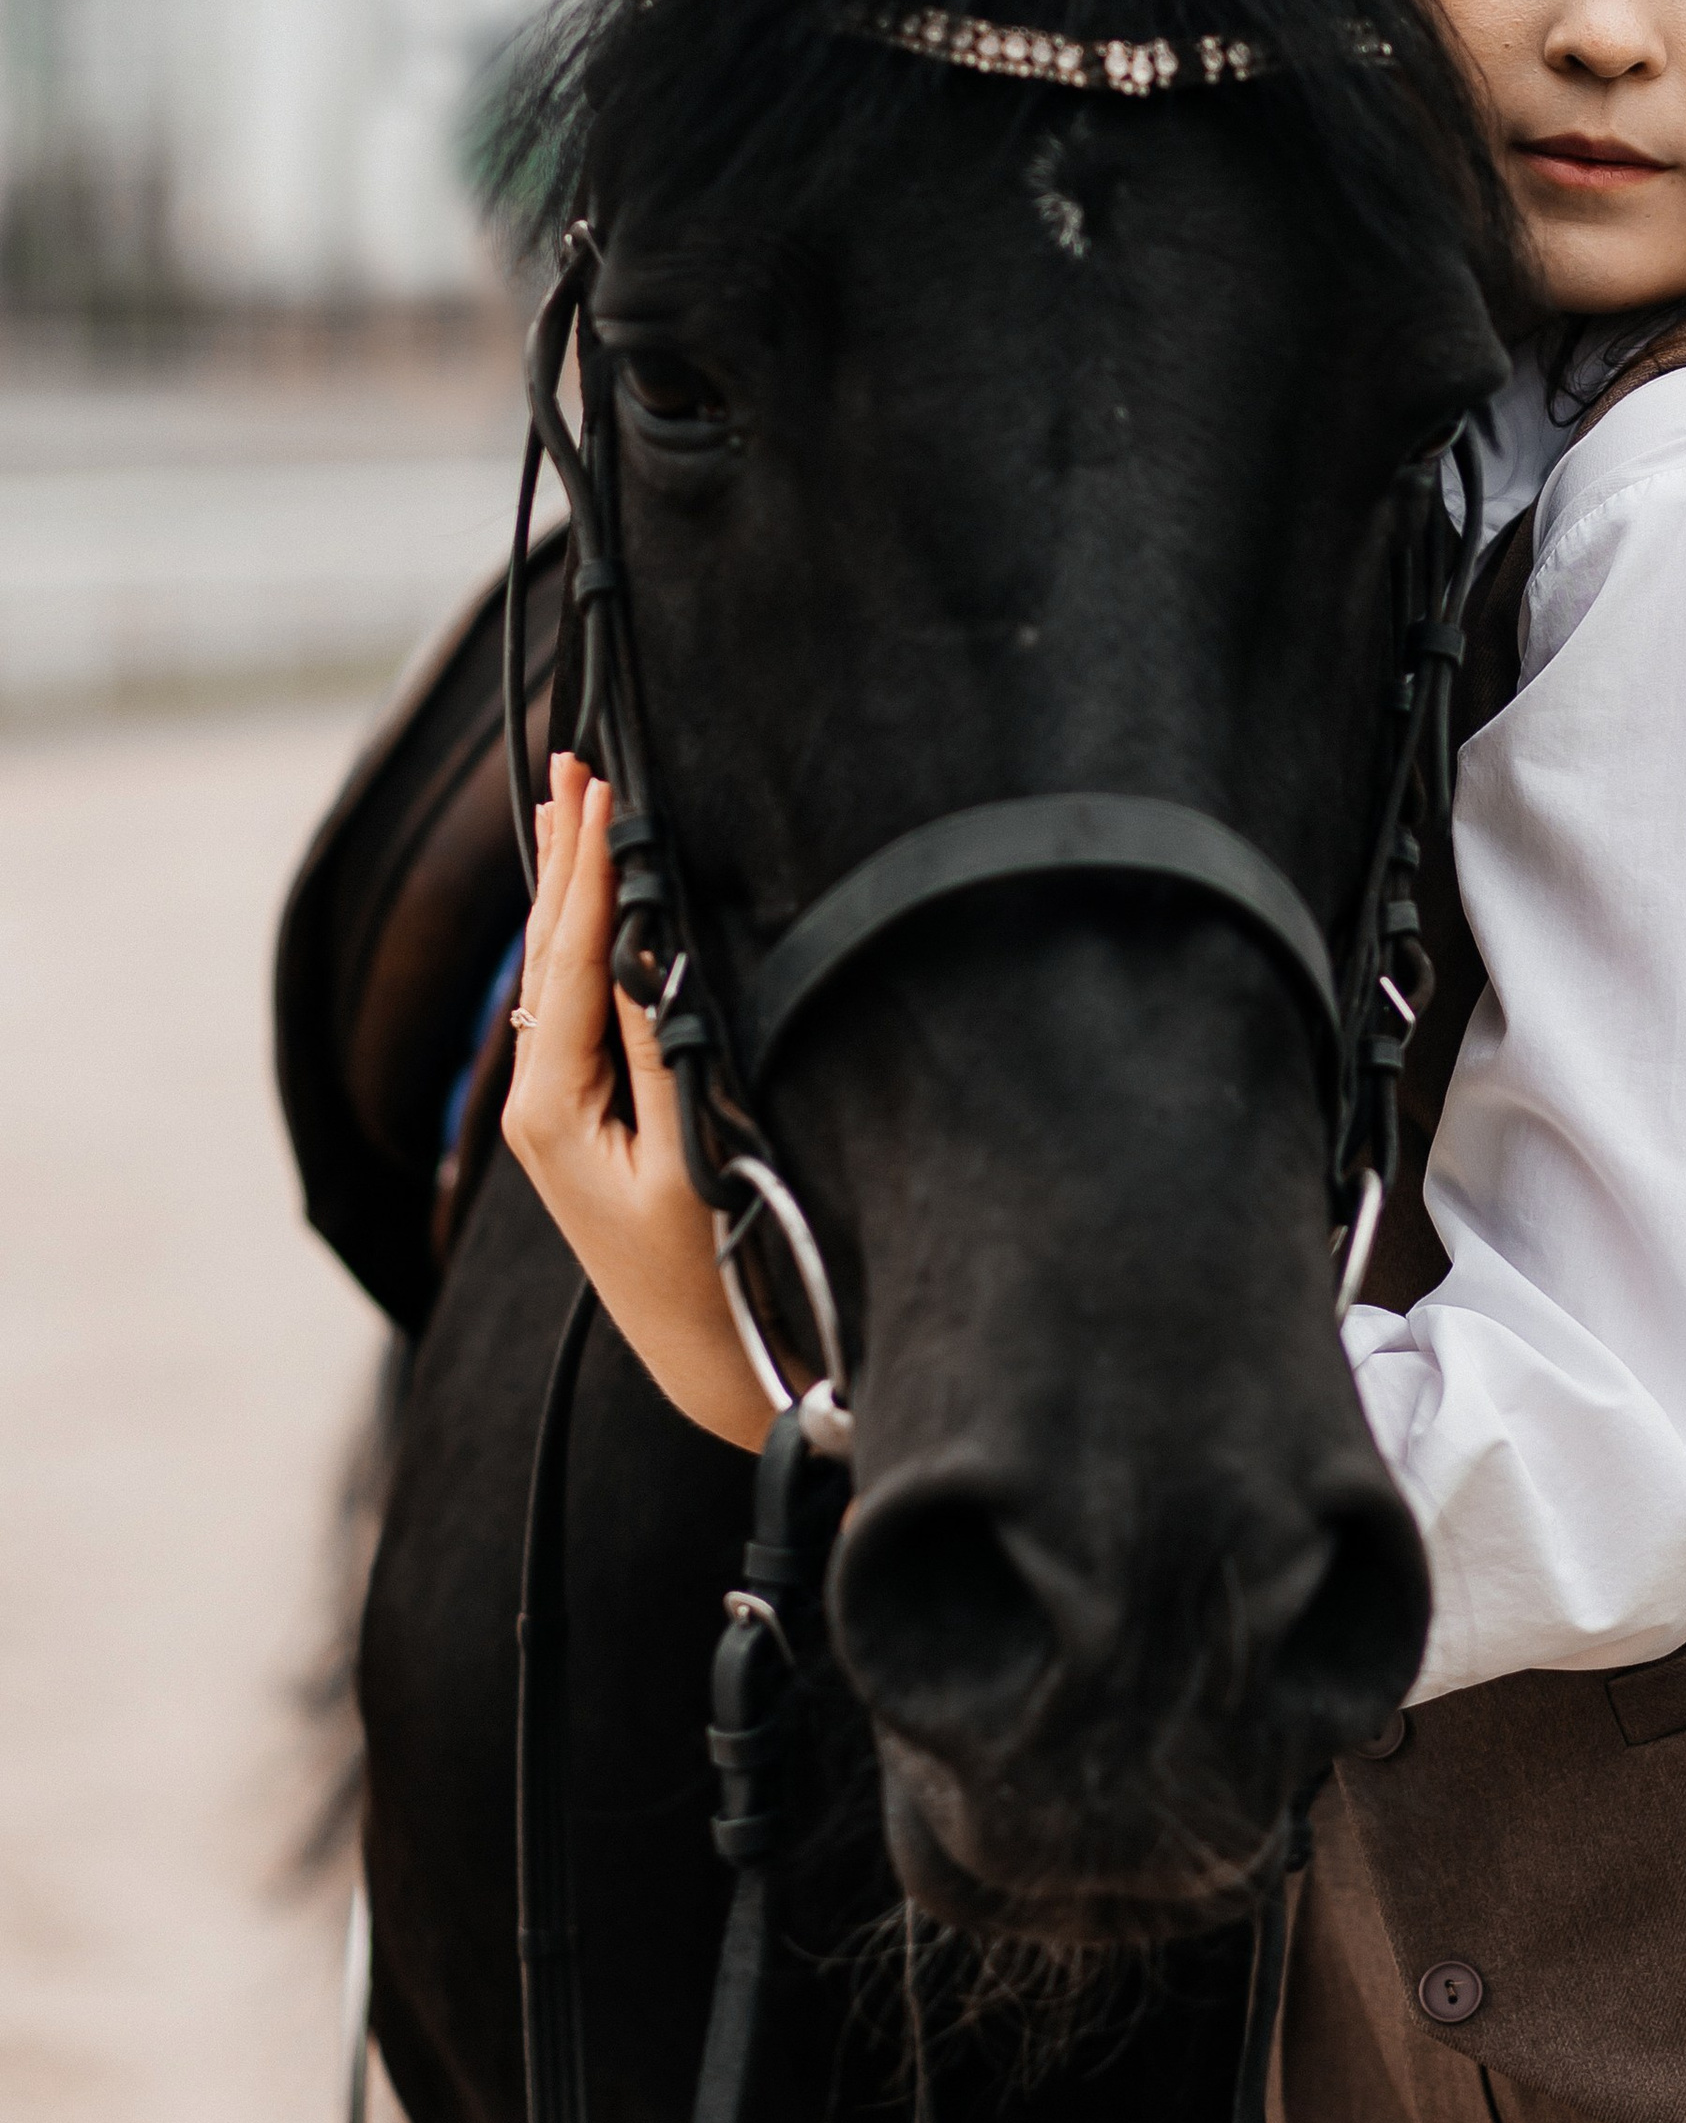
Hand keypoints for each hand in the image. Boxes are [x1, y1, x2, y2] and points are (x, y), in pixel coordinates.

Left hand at [502, 757, 774, 1453]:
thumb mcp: (689, 1150)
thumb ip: (657, 1045)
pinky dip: (575, 943)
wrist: (708, 1360)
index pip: (573, 958)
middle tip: (570, 761)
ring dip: (565, 889)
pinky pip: (571, 1011)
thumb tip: (641, 946)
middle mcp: (537, 1104)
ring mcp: (553, 1114)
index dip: (590, 867)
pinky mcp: (580, 1124)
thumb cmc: (712, 1265)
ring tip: (564, 807)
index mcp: (552, 1107)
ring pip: (554, 977)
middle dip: (563, 855)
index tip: (602, 786)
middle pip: (548, 953)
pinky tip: (578, 911)